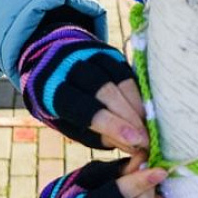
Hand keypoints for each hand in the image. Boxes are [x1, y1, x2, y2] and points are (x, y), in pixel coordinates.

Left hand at [18, 24, 147, 153]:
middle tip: (146, 138)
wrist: (53, 65)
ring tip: (147, 125)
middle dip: (128, 116)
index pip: (84, 108)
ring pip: (119, 78)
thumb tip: (135, 147)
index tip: (136, 141)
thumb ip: (99, 136)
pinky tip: (144, 108)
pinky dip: (137, 91)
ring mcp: (88, 54)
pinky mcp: (106, 50)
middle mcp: (68, 66)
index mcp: (50, 89)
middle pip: (105, 91)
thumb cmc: (64, 106)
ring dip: (136, 104)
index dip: (112, 124)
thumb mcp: (71, 125)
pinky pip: (127, 71)